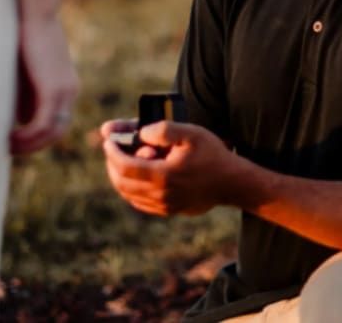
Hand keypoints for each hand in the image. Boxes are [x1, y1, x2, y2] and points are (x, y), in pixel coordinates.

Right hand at [10, 14, 78, 154]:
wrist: (36, 16)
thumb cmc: (26, 40)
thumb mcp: (27, 74)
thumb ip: (27, 95)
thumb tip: (21, 119)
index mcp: (66, 89)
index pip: (58, 124)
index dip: (37, 138)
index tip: (15, 143)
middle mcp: (70, 92)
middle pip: (57, 132)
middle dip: (33, 145)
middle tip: (8, 149)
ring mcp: (65, 91)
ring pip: (52, 132)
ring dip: (28, 144)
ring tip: (5, 146)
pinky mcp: (54, 89)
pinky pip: (44, 123)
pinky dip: (28, 136)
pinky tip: (9, 138)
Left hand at [101, 120, 246, 215]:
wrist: (232, 183)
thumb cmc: (213, 155)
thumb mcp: (193, 134)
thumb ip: (165, 130)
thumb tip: (141, 134)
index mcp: (163, 175)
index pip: (124, 166)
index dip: (112, 152)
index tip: (109, 140)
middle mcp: (160, 194)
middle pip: (121, 182)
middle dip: (112, 164)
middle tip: (113, 150)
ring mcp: (164, 205)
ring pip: (128, 194)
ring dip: (119, 177)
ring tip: (122, 161)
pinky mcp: (168, 211)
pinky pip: (139, 202)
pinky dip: (131, 189)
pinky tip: (136, 177)